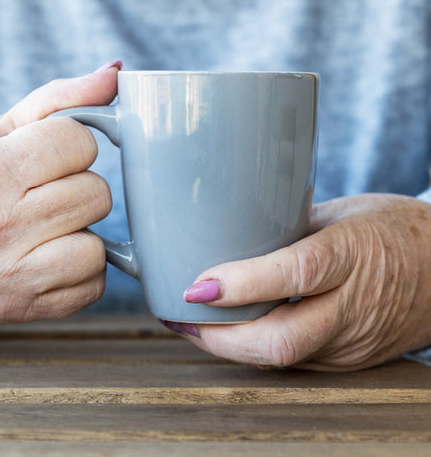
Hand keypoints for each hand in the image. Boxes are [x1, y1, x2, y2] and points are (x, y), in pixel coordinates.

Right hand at [0, 63, 120, 321]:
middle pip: (96, 194)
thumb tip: (117, 73)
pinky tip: (50, 255)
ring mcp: (9, 276)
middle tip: (46, 192)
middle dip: (80, 187)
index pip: (78, 143)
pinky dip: (81, 268)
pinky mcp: (23, 308)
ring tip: (48, 226)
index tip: (49, 154)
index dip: (72, 144)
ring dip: (83, 231)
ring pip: (98, 247)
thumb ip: (62, 100)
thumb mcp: (2, 130)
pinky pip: (93, 285)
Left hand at [181, 194, 430, 370]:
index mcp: (353, 255)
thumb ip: (289, 229)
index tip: (196, 285)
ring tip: (191, 324)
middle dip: (220, 336)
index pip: (295, 273)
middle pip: (282, 340)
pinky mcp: (347, 361)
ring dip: (229, 346)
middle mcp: (353, 307)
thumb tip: (230, 235)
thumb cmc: (392, 230)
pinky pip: (292, 361)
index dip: (241, 282)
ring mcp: (352, 343)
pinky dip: (253, 348)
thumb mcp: (341, 211)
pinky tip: (229, 333)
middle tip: (181, 315)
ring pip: (281, 358)